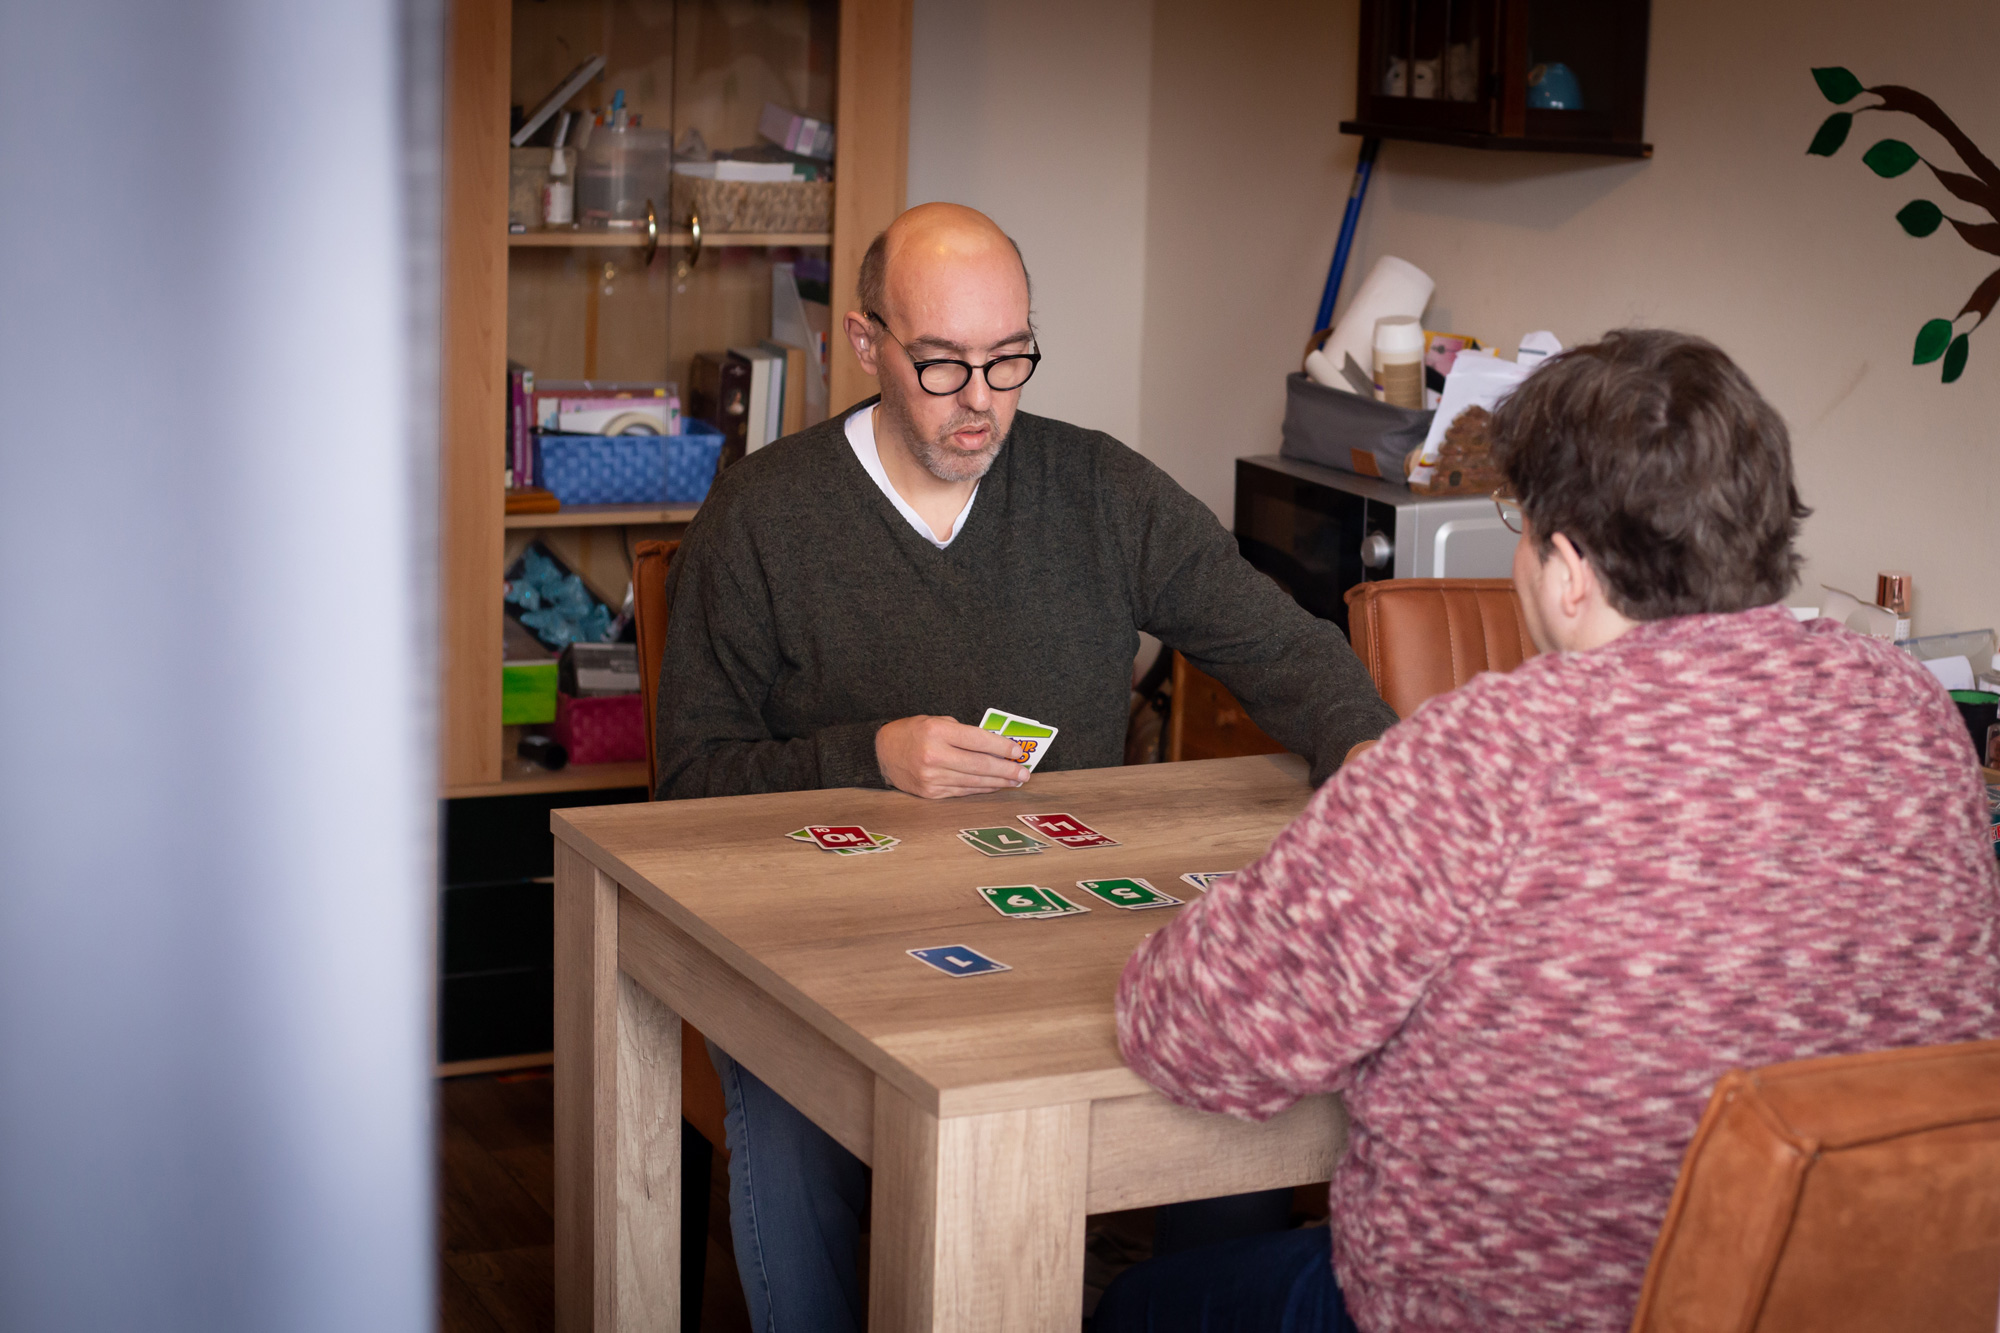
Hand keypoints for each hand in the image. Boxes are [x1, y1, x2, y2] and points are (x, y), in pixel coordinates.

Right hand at [875, 715, 1028, 798]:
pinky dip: (981, 788)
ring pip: (974, 781)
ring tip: (1015, 780)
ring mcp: (932, 777)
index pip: (978, 740)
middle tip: (1024, 772)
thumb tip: (995, 746)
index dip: (1002, 747)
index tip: (1018, 751)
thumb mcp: (936, 721)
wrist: (881, 752)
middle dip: (1007, 769)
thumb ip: (963, 732)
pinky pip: (963, 791)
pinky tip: (994, 786)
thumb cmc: (912, 733)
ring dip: (998, 782)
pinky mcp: (930, 792)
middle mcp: (934, 755)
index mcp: (937, 731)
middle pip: (980, 765)